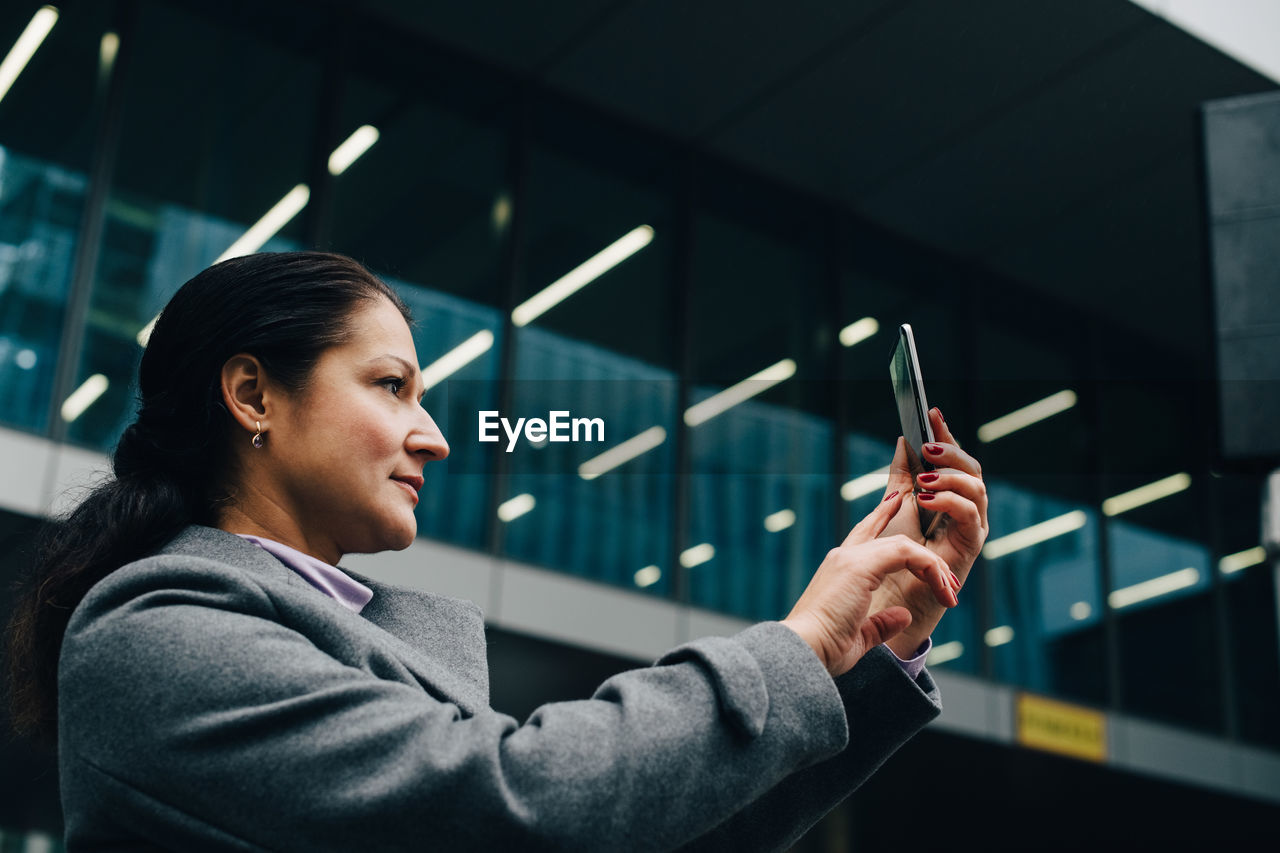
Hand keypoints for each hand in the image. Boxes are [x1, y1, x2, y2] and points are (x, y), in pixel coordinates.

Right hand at [782, 489, 959, 677]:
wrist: (804, 649)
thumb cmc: (824, 648)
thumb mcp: (859, 634)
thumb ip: (881, 623)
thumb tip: (904, 615)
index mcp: (840, 570)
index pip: (864, 533)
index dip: (881, 516)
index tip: (896, 499)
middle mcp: (843, 557)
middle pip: (891, 539)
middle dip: (925, 558)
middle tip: (949, 582)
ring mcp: (850, 558)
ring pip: (904, 546)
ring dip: (932, 567)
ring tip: (950, 591)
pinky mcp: (860, 566)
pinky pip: (906, 553)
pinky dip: (928, 566)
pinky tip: (942, 585)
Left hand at [873, 407, 987, 657]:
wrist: (866, 613)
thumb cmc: (876, 567)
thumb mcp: (887, 512)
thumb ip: (901, 478)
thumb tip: (903, 441)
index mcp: (940, 504)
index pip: (949, 463)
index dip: (944, 436)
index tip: (930, 410)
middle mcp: (957, 516)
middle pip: (971, 471)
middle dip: (953, 450)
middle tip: (928, 444)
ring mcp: (964, 534)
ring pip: (977, 490)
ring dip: (953, 476)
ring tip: (925, 477)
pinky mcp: (966, 553)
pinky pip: (972, 519)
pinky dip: (952, 502)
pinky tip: (927, 498)